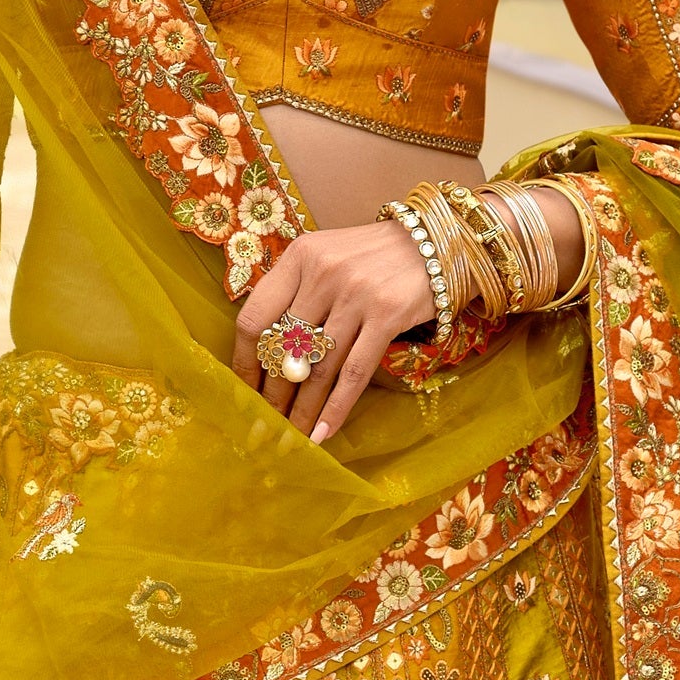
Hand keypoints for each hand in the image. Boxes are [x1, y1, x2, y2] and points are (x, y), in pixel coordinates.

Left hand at [231, 214, 440, 445]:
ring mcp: (355, 294)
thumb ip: (296, 292)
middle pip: (283, 349)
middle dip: (271, 396)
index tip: (245, 391)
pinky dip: (336, 408)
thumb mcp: (326, 257)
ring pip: (316, 367)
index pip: (254, 318)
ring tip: (292, 437)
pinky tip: (323, 432)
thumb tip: (266, 353)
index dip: (244, 362)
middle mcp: (322, 273)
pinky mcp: (387, 315)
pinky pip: (353, 373)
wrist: (435, 242)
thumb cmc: (372, 257)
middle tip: (266, 426)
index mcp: (299, 257)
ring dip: (301, 410)